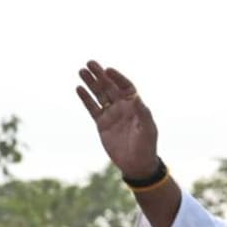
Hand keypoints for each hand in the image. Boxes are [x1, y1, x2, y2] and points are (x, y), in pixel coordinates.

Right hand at [75, 61, 159, 178]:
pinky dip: (86, 98)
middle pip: (110, 87)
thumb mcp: (147, 130)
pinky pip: (92, 108)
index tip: (108, 70)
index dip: (117, 77)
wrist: (136, 164)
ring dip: (91, 83)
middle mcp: (122, 107)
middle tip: (90, 63)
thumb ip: (142, 113)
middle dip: (100, 75)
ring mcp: (111, 114)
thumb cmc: (146, 146)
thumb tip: (136, 97)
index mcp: (135, 106)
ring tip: (81, 71)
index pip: (126, 87)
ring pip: (99, 95)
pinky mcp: (101, 123)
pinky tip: (79, 88)